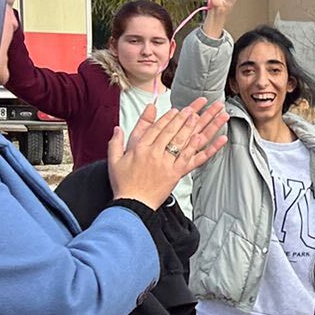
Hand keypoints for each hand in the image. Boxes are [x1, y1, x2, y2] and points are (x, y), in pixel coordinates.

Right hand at [107, 97, 228, 209]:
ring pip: (179, 142)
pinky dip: (194, 148)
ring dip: (189, 128)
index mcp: (139, 148)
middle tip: (190, 109)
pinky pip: (187, 159)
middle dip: (181, 118)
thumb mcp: (114, 161)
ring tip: (197, 117)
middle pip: (170, 132)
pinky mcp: (174, 174)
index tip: (174, 110)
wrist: (133, 204)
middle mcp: (153, 153)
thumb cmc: (124, 184)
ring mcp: (165, 164)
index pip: (155, 128)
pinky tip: (200, 139)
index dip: (167, 118)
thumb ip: (115, 143)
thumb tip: (117, 128)